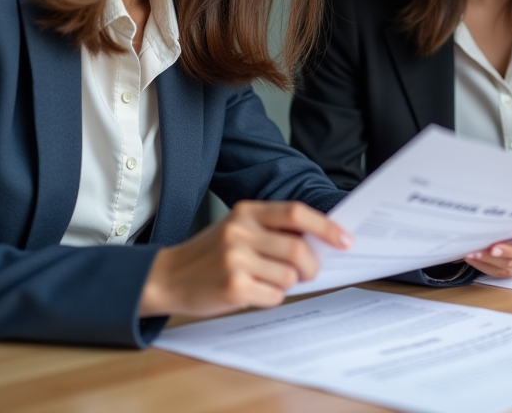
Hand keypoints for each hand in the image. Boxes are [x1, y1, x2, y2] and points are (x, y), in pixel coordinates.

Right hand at [139, 201, 352, 317]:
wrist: (166, 276)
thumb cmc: (210, 253)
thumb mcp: (237, 228)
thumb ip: (273, 229)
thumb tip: (321, 242)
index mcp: (246, 211)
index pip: (296, 213)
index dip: (326, 227)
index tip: (345, 240)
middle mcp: (240, 231)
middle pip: (299, 249)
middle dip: (312, 266)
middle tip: (309, 273)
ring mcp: (235, 259)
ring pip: (289, 276)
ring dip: (287, 284)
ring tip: (266, 281)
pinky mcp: (232, 287)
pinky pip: (274, 296)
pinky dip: (271, 298)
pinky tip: (252, 293)